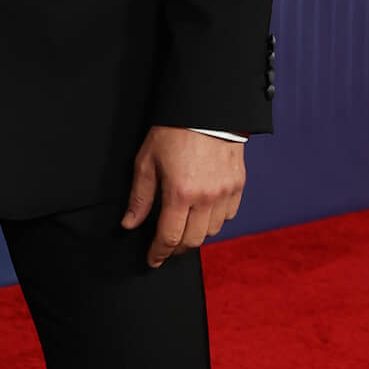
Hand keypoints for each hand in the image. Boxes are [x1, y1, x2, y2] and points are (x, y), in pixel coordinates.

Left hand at [121, 126, 245, 267]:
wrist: (207, 108)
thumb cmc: (172, 131)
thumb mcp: (146, 161)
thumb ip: (140, 197)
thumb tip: (129, 224)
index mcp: (180, 193)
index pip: (169, 237)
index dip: (159, 253)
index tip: (152, 260)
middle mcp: (206, 198)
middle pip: (193, 241)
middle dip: (177, 248)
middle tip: (165, 247)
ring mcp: (226, 193)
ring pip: (212, 231)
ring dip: (196, 234)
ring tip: (183, 227)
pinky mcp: (239, 185)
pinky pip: (229, 215)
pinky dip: (215, 220)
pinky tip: (203, 212)